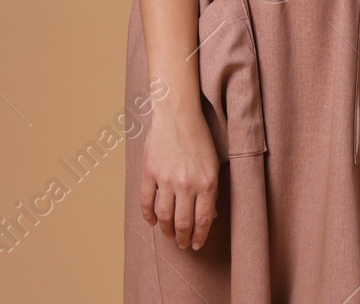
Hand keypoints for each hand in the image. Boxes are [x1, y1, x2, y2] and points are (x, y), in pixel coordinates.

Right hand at [139, 109, 219, 249]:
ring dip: (166, 231)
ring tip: (169, 235)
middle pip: (182, 223)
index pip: (202, 220)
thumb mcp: (213, 164)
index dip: (199, 237)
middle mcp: (187, 184)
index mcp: (207, 182)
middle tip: (183, 244)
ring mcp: (166, 179)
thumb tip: (209, 217)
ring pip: (164, 216)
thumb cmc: (200, 138)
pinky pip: (146, 202)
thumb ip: (211, 191)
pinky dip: (148, 216)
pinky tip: (152, 222)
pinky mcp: (149, 173)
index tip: (196, 245)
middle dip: (183, 238)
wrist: (178, 114)